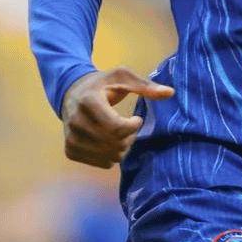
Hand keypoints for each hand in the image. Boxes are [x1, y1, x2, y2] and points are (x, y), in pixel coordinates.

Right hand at [60, 66, 174, 168]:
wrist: (71, 94)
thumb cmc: (103, 84)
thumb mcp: (122, 77)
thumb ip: (145, 86)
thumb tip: (170, 93)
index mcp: (88, 101)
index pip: (115, 127)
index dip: (132, 126)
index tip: (136, 119)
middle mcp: (75, 122)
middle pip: (114, 143)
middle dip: (130, 137)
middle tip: (130, 128)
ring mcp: (71, 138)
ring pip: (109, 157)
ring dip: (122, 148)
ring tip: (120, 134)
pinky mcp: (70, 151)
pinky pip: (101, 164)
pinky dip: (111, 156)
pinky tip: (110, 142)